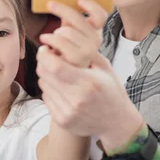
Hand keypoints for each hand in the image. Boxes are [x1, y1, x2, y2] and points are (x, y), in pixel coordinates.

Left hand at [37, 0, 143, 152]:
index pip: (55, 66)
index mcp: (89, 83)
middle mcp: (76, 100)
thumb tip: (61, 37)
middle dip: (43, 61)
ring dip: (46, 75)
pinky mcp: (62, 121)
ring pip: (43, 85)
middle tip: (49, 57)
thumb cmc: (111, 90)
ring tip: (58, 73)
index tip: (45, 48)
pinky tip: (62, 88)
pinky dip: (50, 89)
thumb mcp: (104, 67)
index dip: (44, 54)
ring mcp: (68, 113)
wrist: (116, 122)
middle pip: (44, 74)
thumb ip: (84, 52)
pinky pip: (46, 98)